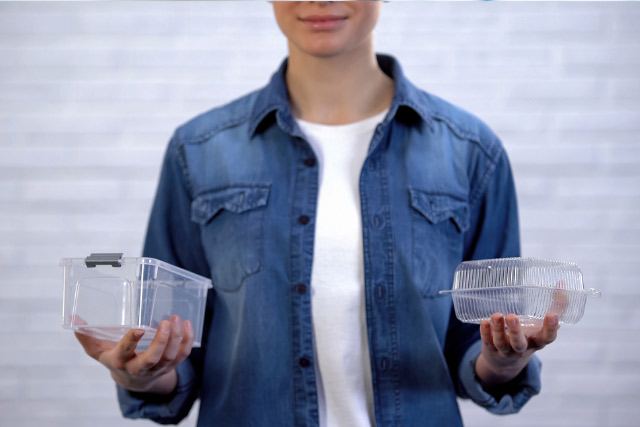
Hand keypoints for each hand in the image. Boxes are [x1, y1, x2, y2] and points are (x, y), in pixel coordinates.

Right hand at [74, 315, 193, 393]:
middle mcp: (139, 367)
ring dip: (176, 338)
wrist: (132, 381)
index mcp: (120, 361)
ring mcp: (157, 368)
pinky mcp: (171, 366)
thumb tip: (73, 318)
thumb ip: (86, 336)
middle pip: (152, 359)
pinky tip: (188, 325)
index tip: (138, 329)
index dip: (131, 342)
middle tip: (167, 322)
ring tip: (177, 319)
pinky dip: (187, 341)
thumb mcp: (97, 350)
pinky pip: (182, 356)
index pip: (125, 353)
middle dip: (161, 342)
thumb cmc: (114, 358)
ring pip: (170, 357)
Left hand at [475, 312, 558, 387]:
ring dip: (498, 330)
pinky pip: (488, 342)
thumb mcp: (541, 323)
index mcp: (537, 341)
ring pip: (501, 343)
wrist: (506, 363)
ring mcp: (505, 351)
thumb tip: (561, 281)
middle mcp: (522, 348)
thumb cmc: (529, 336)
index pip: (547, 337)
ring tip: (496, 315)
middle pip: (519, 343)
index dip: (551, 328)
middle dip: (515, 331)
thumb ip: (554, 305)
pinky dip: (485, 333)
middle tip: (512, 317)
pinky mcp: (491, 350)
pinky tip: (484, 322)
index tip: (552, 315)